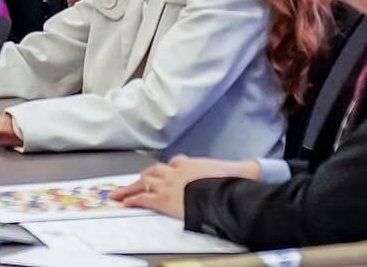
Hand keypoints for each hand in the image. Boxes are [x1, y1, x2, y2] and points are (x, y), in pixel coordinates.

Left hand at [114, 156, 259, 218]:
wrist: (225, 187)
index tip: (162, 173)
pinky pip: (144, 199)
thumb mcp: (229, 170)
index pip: (174, 163)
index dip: (167, 170)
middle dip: (142, 178)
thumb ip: (228, 170)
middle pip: (153, 171)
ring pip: (143, 183)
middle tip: (130, 182)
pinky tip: (124, 203)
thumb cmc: (229, 180)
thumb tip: (249, 169)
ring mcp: (168, 184)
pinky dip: (132, 200)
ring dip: (129, 189)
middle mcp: (175, 170)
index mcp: (190, 163)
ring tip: (118, 194)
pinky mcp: (164, 198)